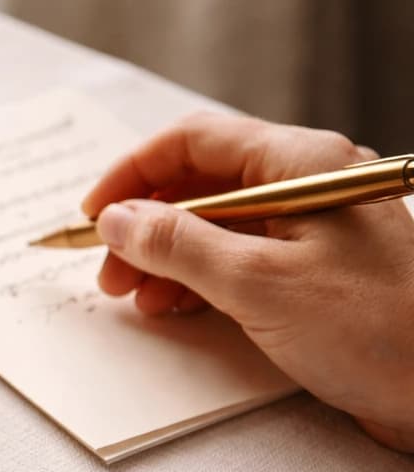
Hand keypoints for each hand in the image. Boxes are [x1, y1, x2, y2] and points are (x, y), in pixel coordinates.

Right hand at [82, 112, 413, 450]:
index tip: (93, 217)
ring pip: (216, 225)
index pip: (193, 142)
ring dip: (165, 256)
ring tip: (136, 298)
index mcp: (301, 164)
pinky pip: (240, 260)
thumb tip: (117, 220)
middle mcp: (308, 185)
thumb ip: (179, 246)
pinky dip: (197, 280)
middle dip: (144, 224)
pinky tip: (175, 309)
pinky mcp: (317, 274)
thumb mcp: (259, 284)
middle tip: (109, 271)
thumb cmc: (378, 330)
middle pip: (201, 184)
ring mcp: (314, 230)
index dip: (132, 175)